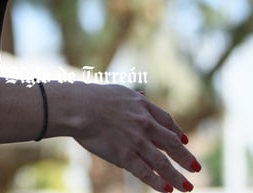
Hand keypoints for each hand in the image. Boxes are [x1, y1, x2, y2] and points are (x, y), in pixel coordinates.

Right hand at [63, 83, 199, 191]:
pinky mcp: (124, 155)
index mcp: (143, 106)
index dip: (178, 133)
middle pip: (172, 144)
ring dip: (177, 177)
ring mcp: (136, 140)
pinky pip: (145, 172)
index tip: (185, 141)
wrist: (77, 106)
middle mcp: (144, 124)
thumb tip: (143, 94)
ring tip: (187, 187)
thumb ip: (133, 97)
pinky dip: (157, 182)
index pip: (167, 122)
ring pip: (163, 162)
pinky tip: (166, 190)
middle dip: (186, 158)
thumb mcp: (118, 91)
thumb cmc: (92, 97)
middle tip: (196, 168)